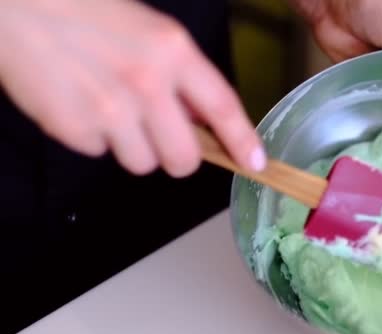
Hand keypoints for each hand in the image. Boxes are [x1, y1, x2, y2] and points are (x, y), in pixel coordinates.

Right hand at [0, 0, 265, 176]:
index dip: (242, 141)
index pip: (223, 107)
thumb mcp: (150, 30)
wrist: (18, 5)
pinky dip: (94, 138)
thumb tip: (202, 118)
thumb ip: (181, 75)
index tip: (254, 164)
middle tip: (163, 139)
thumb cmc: (86, 9)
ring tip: (112, 111)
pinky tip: (82, 105)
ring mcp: (108, 110)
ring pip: (142, 164)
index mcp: (172, 51)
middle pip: (183, 159)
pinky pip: (99, 153)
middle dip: (178, 156)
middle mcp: (147, 84)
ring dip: (134, 147)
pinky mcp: (72, 128)